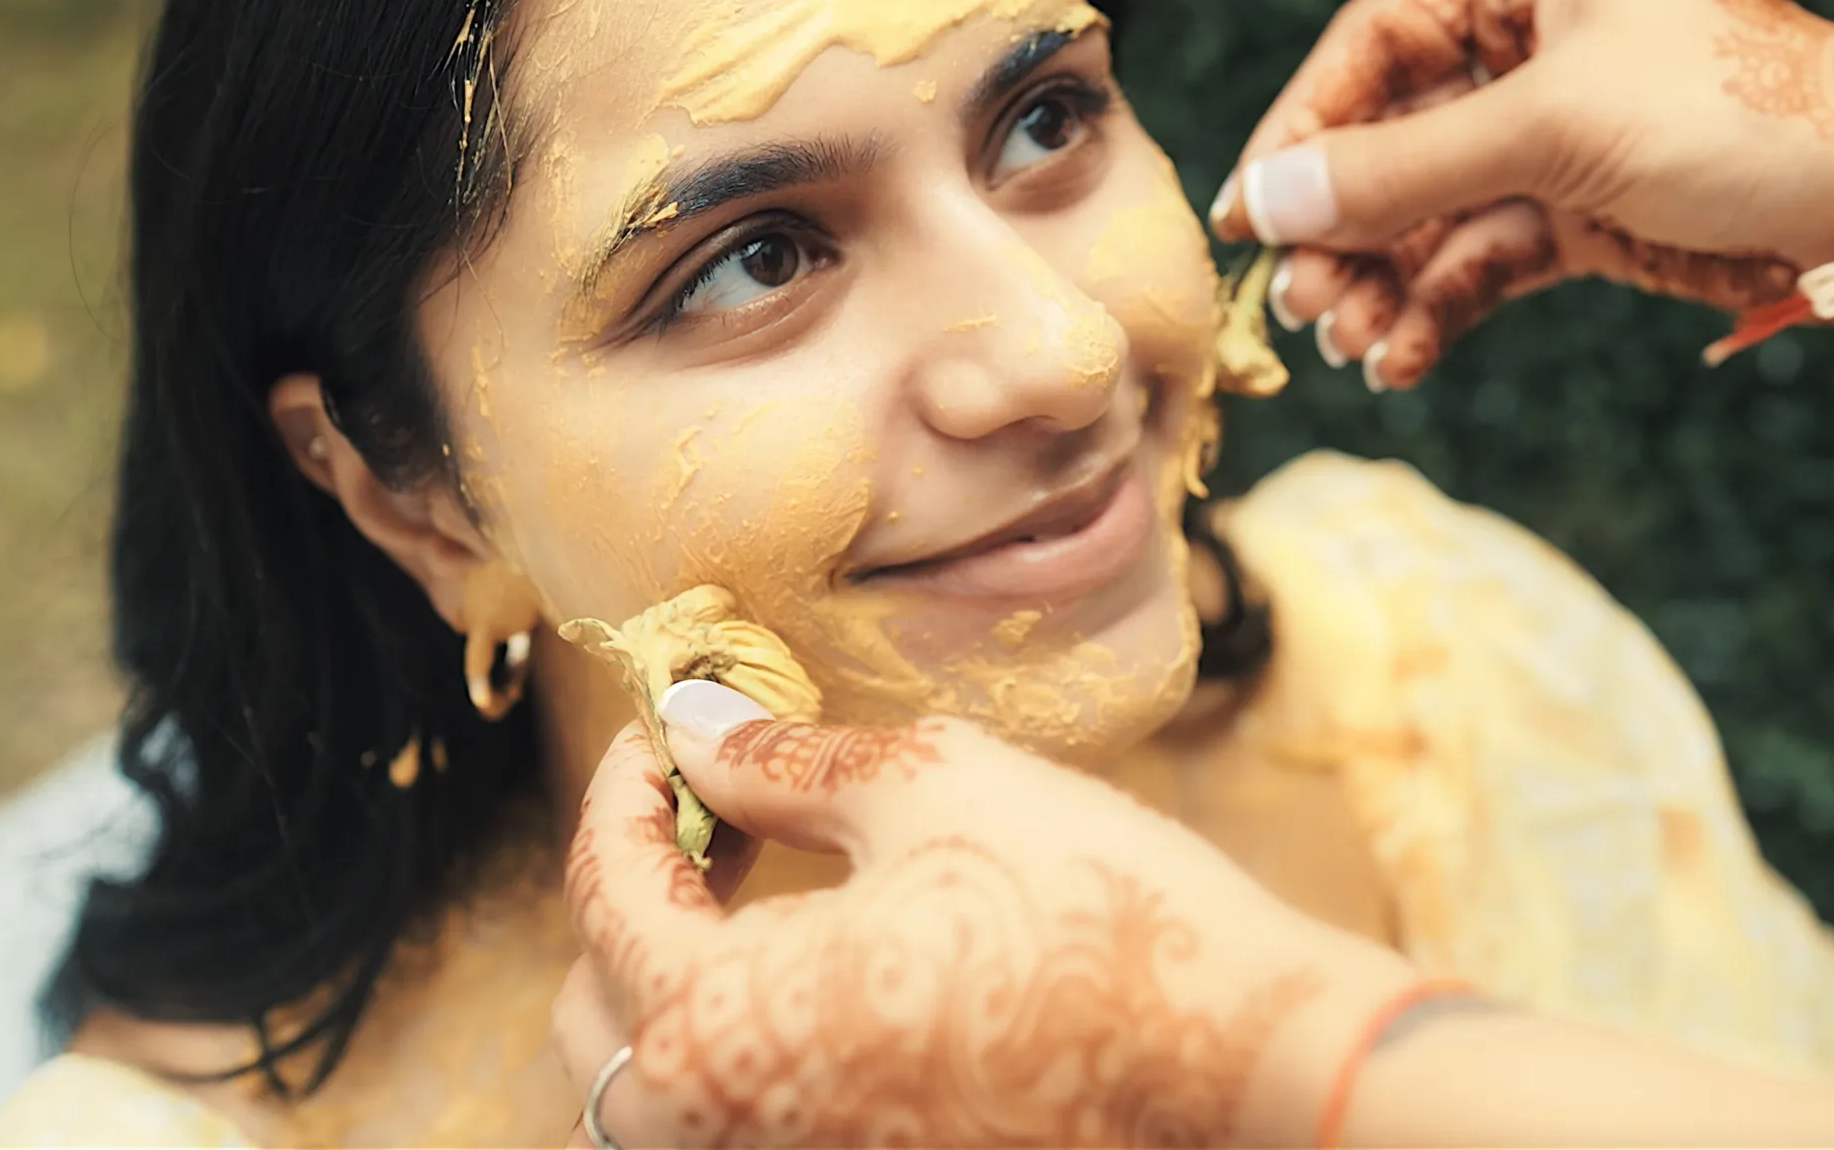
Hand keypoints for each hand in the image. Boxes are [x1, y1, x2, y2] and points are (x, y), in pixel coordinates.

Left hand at [552, 688, 1421, 1147]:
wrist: (1238, 1062)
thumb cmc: (1088, 911)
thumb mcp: (929, 790)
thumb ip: (783, 763)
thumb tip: (696, 725)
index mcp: (717, 1023)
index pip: (605, 895)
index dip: (624, 793)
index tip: (664, 736)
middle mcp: (726, 1133)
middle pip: (595, 1023)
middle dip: (630, 905)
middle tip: (709, 815)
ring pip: (657, 1104)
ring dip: (669, 1001)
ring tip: (753, 906)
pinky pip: (742, 1133)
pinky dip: (740, 1061)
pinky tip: (823, 986)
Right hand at [1212, 0, 1833, 389]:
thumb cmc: (1739, 116)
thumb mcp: (1554, 129)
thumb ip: (1403, 169)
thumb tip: (1269, 203)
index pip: (1373, 46)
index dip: (1302, 127)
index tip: (1249, 212)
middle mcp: (1538, 52)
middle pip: (1395, 140)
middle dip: (1344, 226)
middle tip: (1299, 302)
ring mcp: (1563, 142)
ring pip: (1435, 215)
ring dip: (1385, 282)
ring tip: (1349, 343)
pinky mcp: (1590, 220)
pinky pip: (1486, 265)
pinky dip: (1441, 313)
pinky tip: (1404, 360)